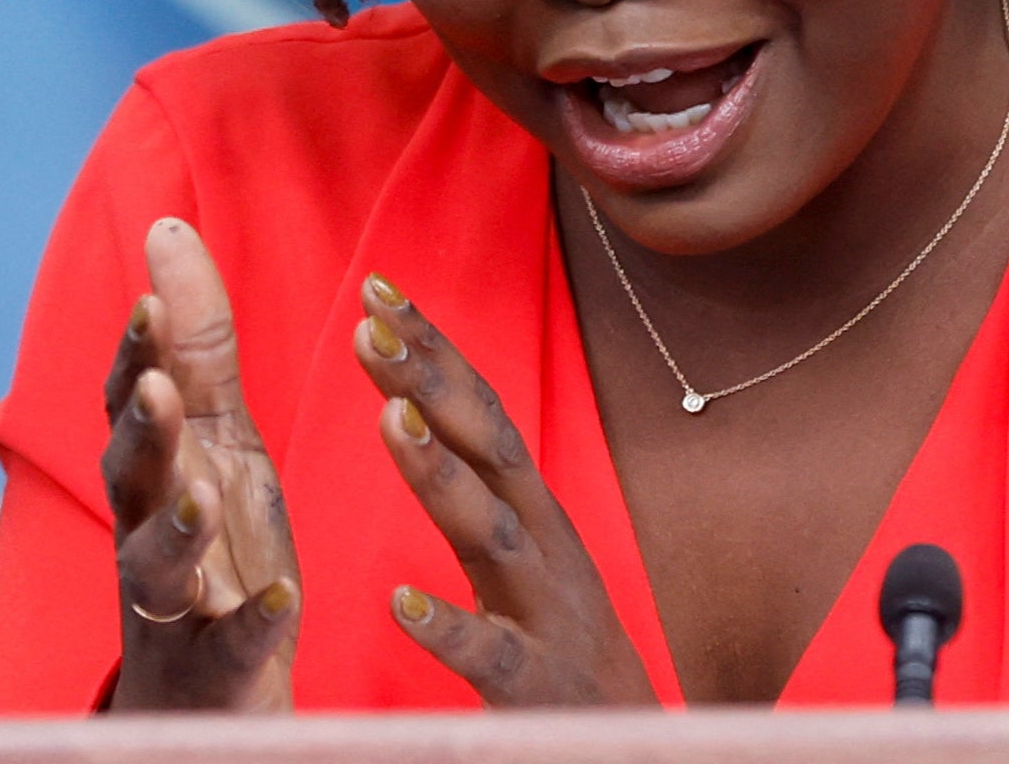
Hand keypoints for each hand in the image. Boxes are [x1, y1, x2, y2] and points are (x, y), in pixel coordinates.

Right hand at [100, 218, 301, 709]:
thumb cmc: (214, 539)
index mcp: (158, 468)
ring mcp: (177, 605)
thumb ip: (196, 342)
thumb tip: (168, 227)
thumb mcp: (217, 434)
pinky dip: (249, 624)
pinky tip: (280, 599)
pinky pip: (227, 647)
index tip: (151, 301)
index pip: (135, 404)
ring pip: (157, 567)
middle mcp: (150, 531)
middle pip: (130, 479)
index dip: (139, 357)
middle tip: (157, 388)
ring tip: (204, 494)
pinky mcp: (219, 668)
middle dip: (142, 432)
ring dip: (177, 528)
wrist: (211, 688)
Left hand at [353, 273, 657, 706]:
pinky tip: (403, 603)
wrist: (636, 749)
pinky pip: (490, 655)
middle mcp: (546, 545)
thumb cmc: (560, 645)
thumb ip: (472, 489)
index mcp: (532, 511)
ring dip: (443, 475)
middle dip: (433, 382)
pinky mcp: (536, 686)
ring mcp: (546, 612)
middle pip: (490, 449)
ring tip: (391, 420)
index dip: (434, 350)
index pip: (481, 413)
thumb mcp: (519, 553)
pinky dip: (451, 626)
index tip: (379, 290)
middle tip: (372, 325)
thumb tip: (412, 408)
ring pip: (494, 534)